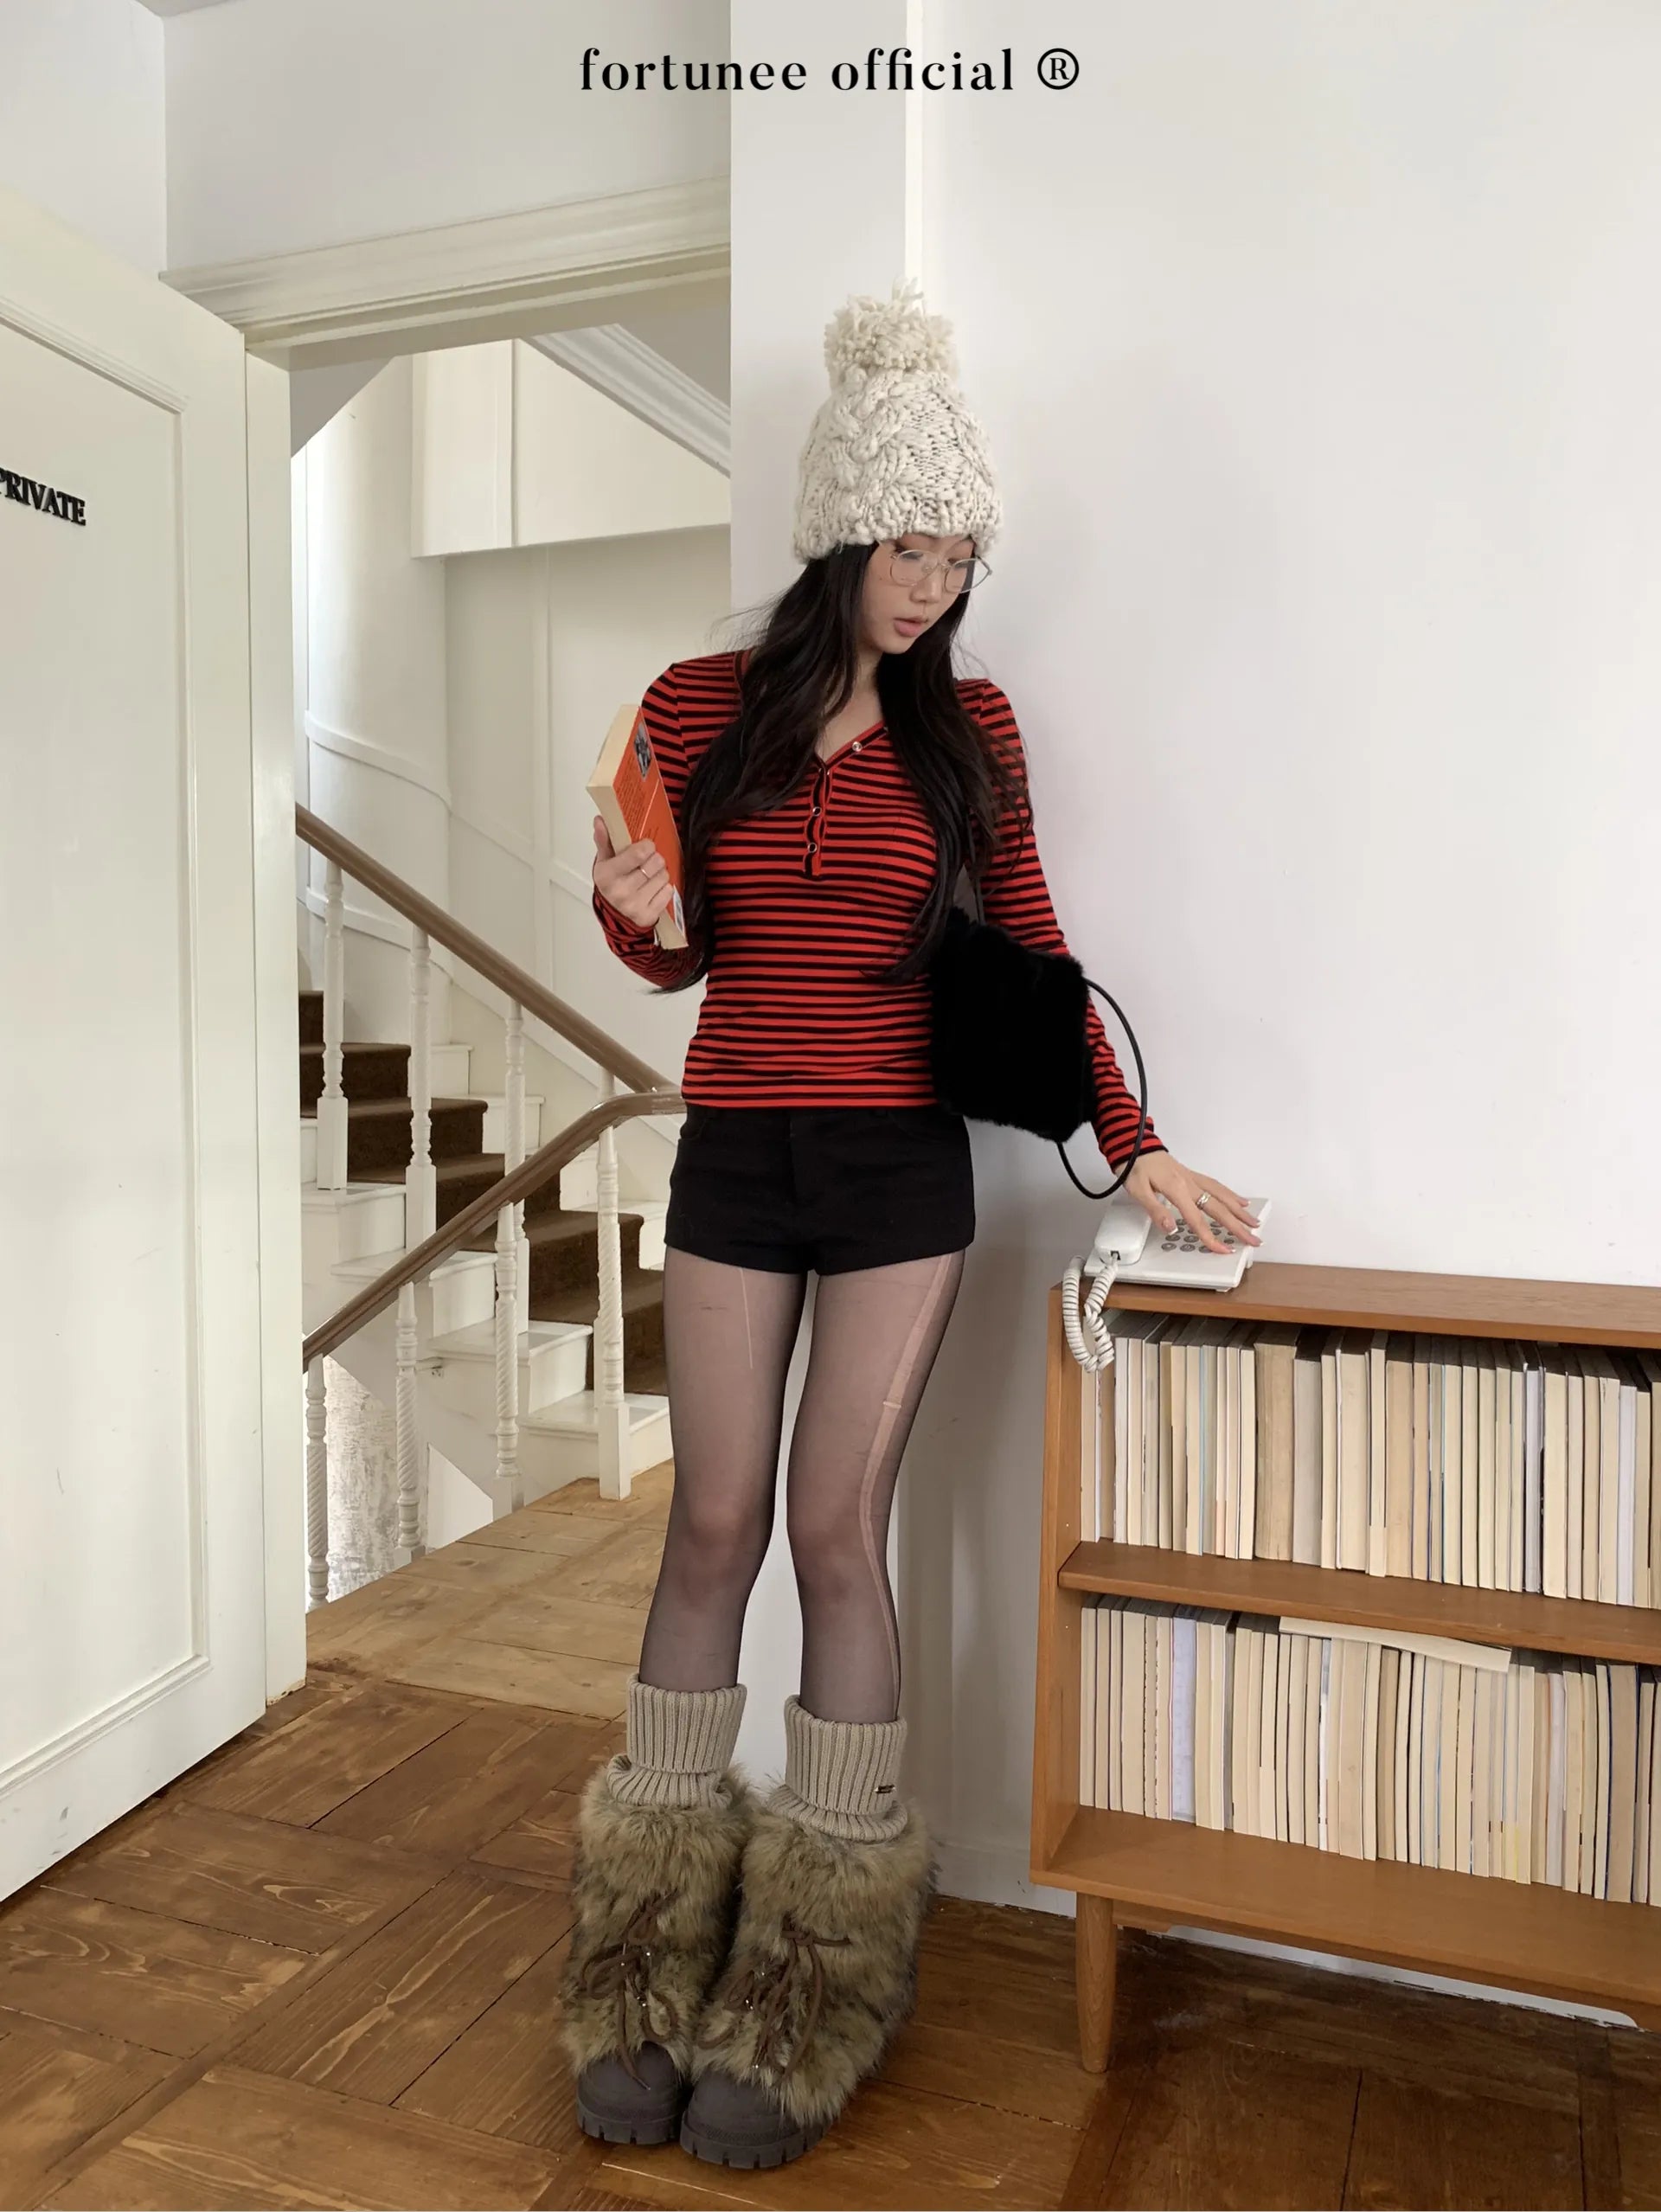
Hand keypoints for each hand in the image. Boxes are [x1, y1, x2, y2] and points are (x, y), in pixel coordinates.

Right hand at [592, 817, 675, 930]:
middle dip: (654, 859)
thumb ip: (604, 840)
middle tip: (647, 862)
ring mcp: (635, 905)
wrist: (614, 916)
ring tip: (649, 877)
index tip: (645, 846)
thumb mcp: (604, 863)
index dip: (647, 846)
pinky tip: (653, 890)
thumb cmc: (611, 885)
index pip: (639, 853)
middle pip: (655, 863)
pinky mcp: (648, 916)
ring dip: (659, 874)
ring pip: (664, 876)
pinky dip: (664, 889)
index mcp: (607, 875)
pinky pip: (668, 892)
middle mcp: (621, 891)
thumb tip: (600, 820)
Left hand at [1122, 1154, 1260, 1256]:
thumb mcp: (1138, 1191)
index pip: (1197, 1220)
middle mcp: (1190, 1184)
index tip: (1224, 1249)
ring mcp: (1193, 1179)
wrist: (1134, 1144)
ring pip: (1222, 1196)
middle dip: (1238, 1226)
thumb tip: (1171, 1228)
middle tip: (1254, 1239)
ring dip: (1240, 1211)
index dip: (1211, 1237)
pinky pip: (1217, 1186)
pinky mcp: (1192, 1175)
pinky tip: (1241, 1201)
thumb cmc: (1134, 1167)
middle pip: (1219, 1209)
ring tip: (1255, 1223)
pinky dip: (1231, 1194)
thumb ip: (1155, 1210)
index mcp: (1177, 1190)